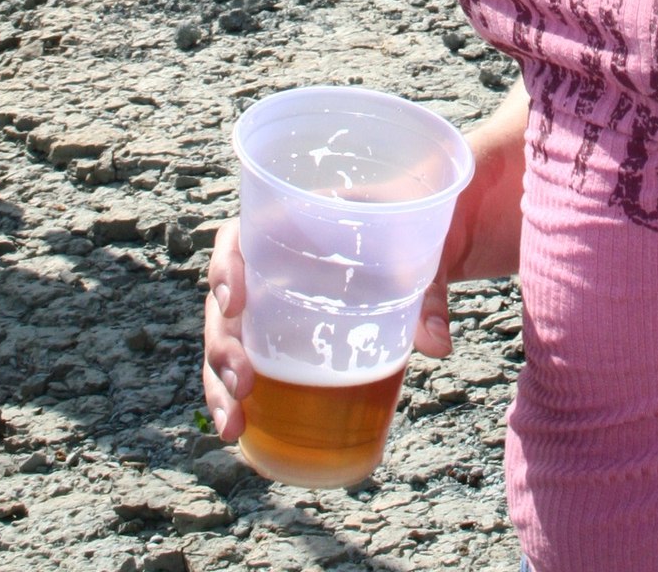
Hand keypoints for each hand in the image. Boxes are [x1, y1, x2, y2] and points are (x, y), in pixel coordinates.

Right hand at [202, 211, 461, 447]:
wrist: (415, 250)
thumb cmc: (406, 237)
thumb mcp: (418, 248)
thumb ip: (429, 289)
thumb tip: (438, 345)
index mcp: (291, 228)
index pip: (239, 239)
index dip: (226, 269)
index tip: (235, 303)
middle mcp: (268, 268)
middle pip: (224, 304)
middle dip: (222, 346)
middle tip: (243, 384)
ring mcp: (270, 308)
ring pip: (227, 341)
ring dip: (218, 382)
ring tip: (233, 424)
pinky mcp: (280, 341)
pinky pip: (245, 365)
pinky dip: (234, 398)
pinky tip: (238, 428)